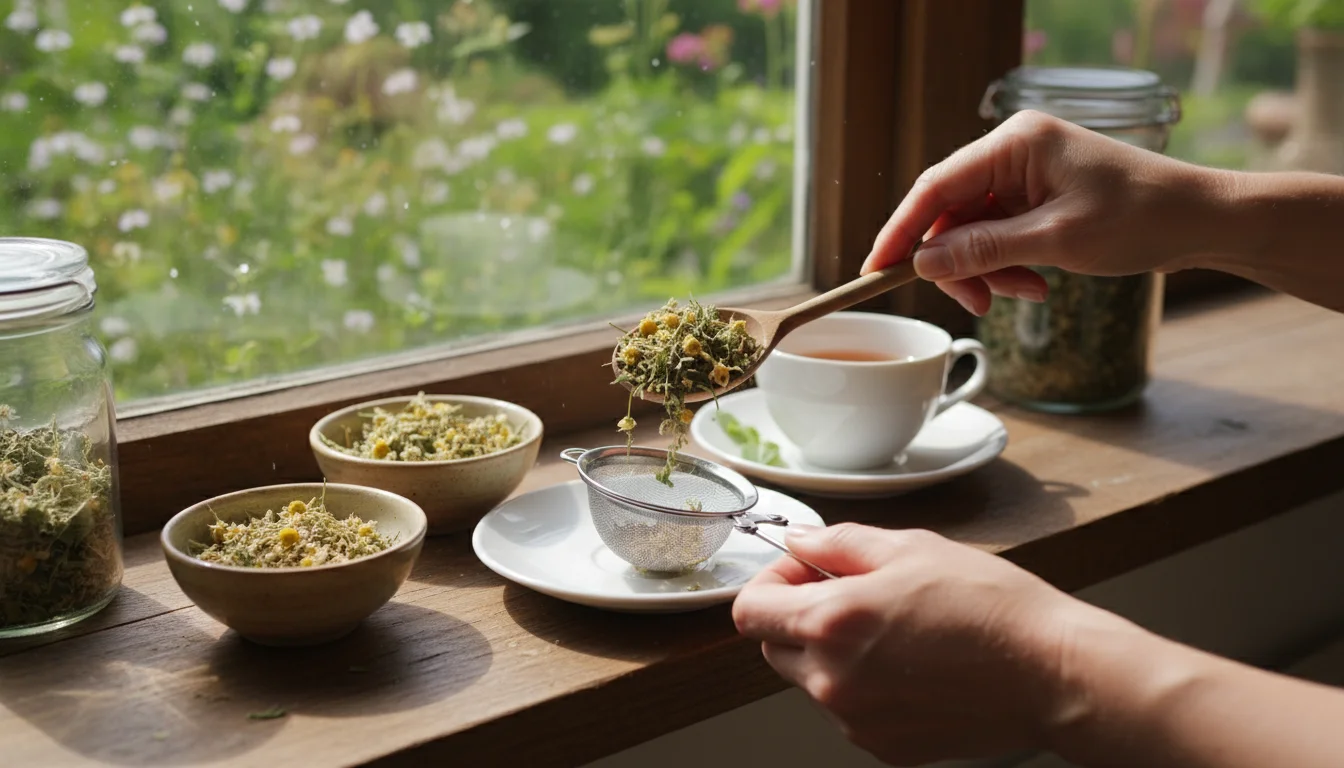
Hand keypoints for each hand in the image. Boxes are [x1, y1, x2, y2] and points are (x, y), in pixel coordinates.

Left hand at [732, 523, 1109, 765]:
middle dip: (799, 617)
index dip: (772, 583)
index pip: (749, 611)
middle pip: (774, 647)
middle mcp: (833, 679)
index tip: (804, 573)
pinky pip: (849, 710)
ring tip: (896, 632)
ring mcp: (856, 719)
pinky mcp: (883, 746)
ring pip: (811, 680)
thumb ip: (838, 544)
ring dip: (833, 653)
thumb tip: (798, 543)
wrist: (1050, 671)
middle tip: (853, 595)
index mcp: (832, 621)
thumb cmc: (991, 607)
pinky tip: (912, 665)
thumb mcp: (911, 548)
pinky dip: (865, 687)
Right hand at [862, 110, 1224, 315]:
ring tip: (1021, 294)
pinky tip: (1033, 284)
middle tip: (973, 302)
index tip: (876, 271)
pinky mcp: (1038, 197)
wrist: (1205, 221)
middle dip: (956, 262)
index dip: (901, 231)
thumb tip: (923, 264)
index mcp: (1015, 143)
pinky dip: (1007, 265)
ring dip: (986, 269)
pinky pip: (999, 234)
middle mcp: (1014, 152)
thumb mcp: (1057, 241)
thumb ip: (984, 250)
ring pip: (972, 229)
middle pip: (950, 212)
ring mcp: (1026, 174)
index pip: (935, 187)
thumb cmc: (1143, 217)